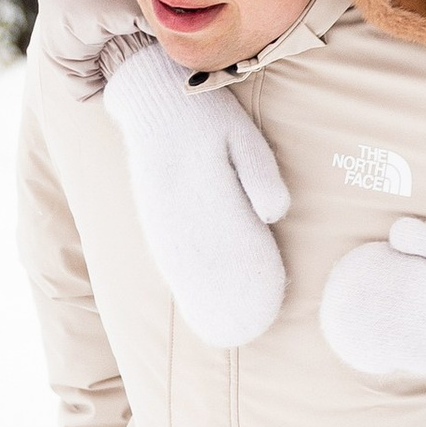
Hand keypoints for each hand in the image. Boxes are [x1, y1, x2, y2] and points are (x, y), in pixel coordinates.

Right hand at [100, 49, 289, 348]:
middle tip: (245, 330)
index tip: (266, 302)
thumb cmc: (208, 116)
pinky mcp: (151, 211)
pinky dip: (181, 276)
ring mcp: (158, 211)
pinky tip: (191, 293)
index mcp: (202, 188)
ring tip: (218, 325)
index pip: (227, 244)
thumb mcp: (242, 135)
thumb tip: (274, 217)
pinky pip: (167, 250)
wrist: (155, 96)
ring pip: (181, 262)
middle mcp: (175, 206)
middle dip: (224, 299)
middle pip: (202, 264)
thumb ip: (259, 175)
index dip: (247, 277)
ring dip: (200, 295)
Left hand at [323, 219, 425, 378]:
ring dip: (397, 345)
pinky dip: (422, 354)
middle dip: (384, 326)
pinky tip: (401, 350)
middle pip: (415, 334)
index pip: (417, 301)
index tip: (361, 282)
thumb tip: (396, 234)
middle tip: (349, 317)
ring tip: (367, 337)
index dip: (387, 295)